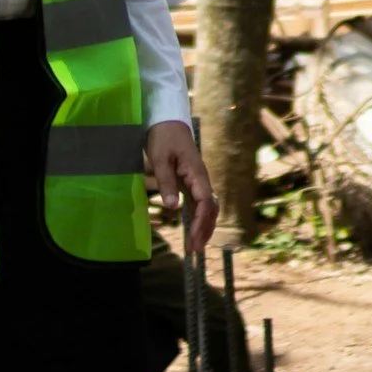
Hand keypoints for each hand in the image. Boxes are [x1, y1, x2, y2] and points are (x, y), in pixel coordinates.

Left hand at [145, 122, 217, 255]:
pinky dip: (198, 219)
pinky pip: (200, 203)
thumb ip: (166, 182)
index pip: (205, 203)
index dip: (200, 223)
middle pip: (210, 209)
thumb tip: (173, 207)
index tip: (192, 240)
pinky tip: (192, 230)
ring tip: (195, 247)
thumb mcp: (160, 158)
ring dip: (203, 227)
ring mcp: (198, 181)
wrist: (167, 120)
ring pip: (207, 208)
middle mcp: (201, 179)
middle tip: (194, 251)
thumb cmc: (163, 136)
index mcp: (196, 174)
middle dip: (204, 231)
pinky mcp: (191, 181)